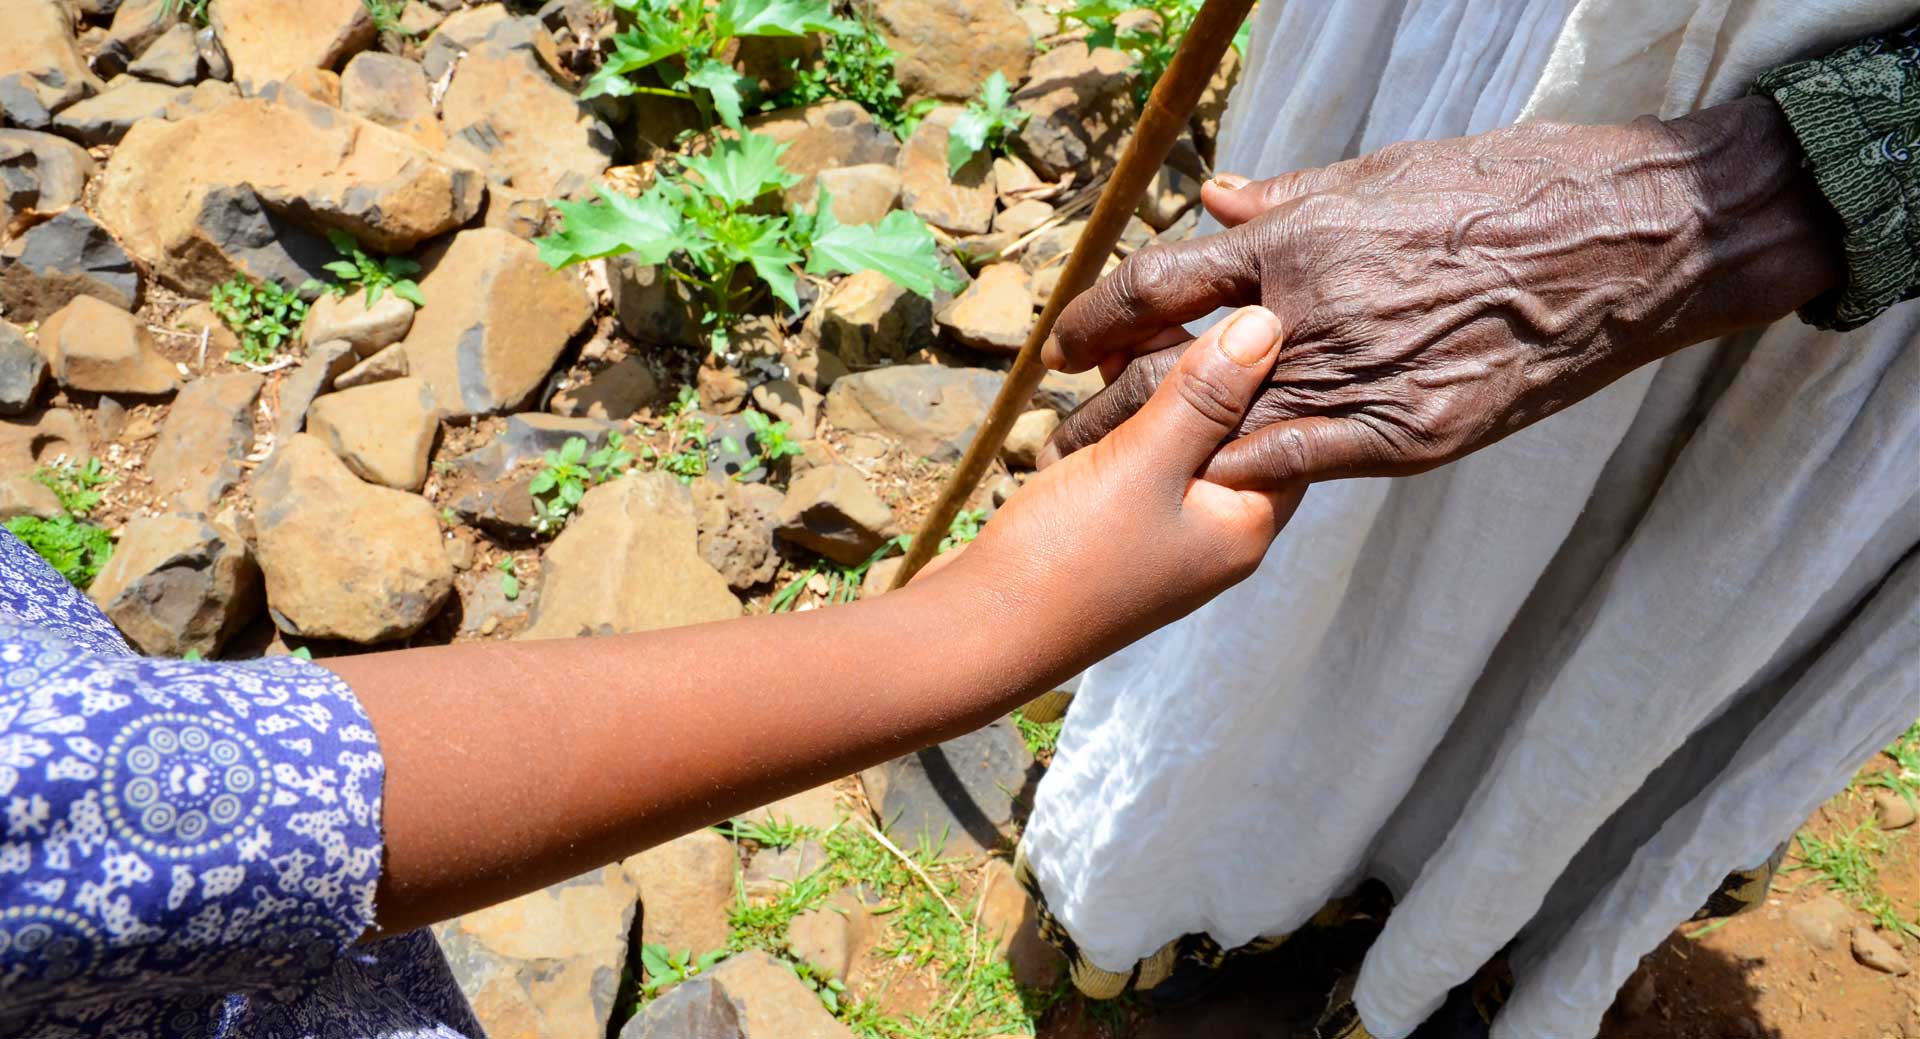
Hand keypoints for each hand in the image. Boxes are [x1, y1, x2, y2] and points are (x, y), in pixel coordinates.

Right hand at [949, 306, 1304, 656]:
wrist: (979, 634)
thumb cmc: (1069, 558)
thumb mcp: (1143, 462)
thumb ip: (1203, 394)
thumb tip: (1267, 324)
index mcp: (1244, 522)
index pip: (1286, 424)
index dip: (1261, 362)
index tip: (1235, 301)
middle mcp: (1215, 532)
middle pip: (1228, 427)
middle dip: (1194, 367)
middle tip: (1157, 315)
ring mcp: (1165, 535)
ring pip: (1175, 439)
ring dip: (1146, 389)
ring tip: (1115, 335)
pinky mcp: (1117, 532)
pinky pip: (1134, 460)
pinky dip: (1116, 421)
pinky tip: (1088, 381)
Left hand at [1039, 96, 1844, 485]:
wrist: (1623, 240)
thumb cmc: (1510, 186)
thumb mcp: (1387, 171)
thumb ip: (1293, 198)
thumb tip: (1220, 203)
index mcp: (1296, 239)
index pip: (1158, 281)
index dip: (1100, 317)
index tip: (1064, 345)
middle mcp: (1306, 308)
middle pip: (1167, 369)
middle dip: (1101, 407)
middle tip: (1057, 434)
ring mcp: (1355, 374)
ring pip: (1219, 428)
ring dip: (1154, 459)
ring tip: (1101, 486)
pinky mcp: (1409, 432)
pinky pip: (1304, 463)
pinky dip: (1248, 479)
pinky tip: (1206, 502)